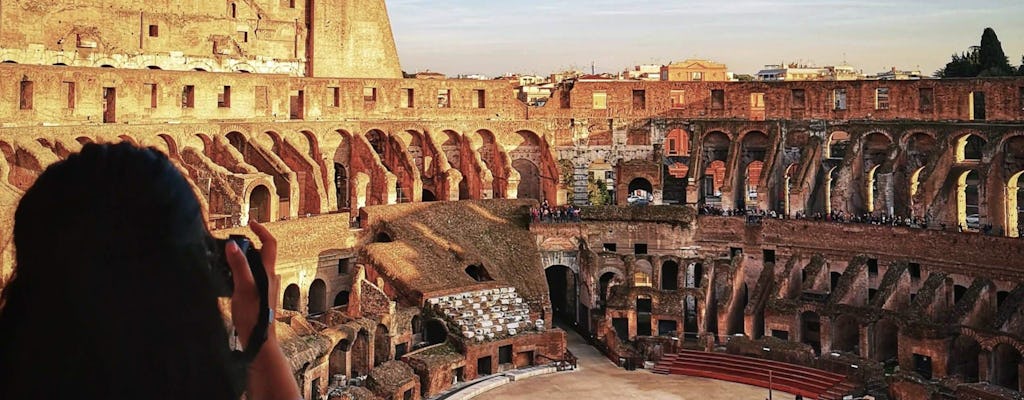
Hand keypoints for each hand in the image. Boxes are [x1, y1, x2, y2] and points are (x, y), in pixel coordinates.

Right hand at [225, 221, 278, 347]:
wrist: (258, 339)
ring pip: (255, 267)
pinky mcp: (259, 296)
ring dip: (242, 261)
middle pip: (260, 254)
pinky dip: (241, 275)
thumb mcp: (243, 287)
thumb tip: (234, 245)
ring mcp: (266, 287)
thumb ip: (239, 266)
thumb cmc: (253, 315)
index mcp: (268, 272)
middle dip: (246, 247)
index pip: (270, 243)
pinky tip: (229, 282)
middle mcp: (270, 277)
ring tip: (226, 264)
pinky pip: (251, 279)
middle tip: (230, 246)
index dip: (261, 231)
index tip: (250, 223)